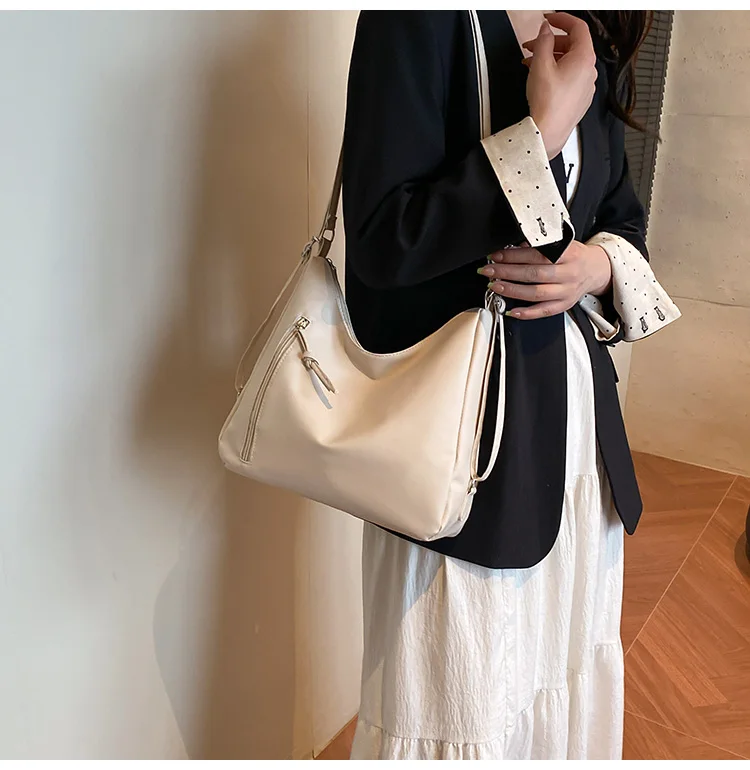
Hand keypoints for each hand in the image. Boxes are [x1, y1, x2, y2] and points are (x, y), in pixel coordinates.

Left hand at [478, 241, 611, 320]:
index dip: (513, 255)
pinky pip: (544, 311)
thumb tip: (512, 248)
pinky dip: (526, 313)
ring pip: (536, 293)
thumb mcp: (562, 244)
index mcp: (567, 253)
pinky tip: (512, 311)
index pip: (536, 254)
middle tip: (488, 271)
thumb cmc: (575, 256)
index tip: (496, 256)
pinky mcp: (564, 305)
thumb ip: (541, 246)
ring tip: (495, 287)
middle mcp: (568, 273)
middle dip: (507, 272)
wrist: (596, 270)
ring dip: (512, 291)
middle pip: (533, 273)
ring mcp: (566, 291)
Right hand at [524, 13, 597, 158]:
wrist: (548, 132)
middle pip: (572, 46)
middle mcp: (590, 71)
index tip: (548, 19)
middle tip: (531, 46)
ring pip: (570, 63)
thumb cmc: (547, 103)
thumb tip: (546, 30)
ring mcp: (586, 87)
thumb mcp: (540, 64)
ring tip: (531, 64)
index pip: (578, 27)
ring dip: (551, 59)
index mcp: (584, 58)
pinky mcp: (580, 100)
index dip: (562, 19)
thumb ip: (543, 41)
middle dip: (550, 43)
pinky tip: (541, 79)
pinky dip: (556, 73)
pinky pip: (570, 79)